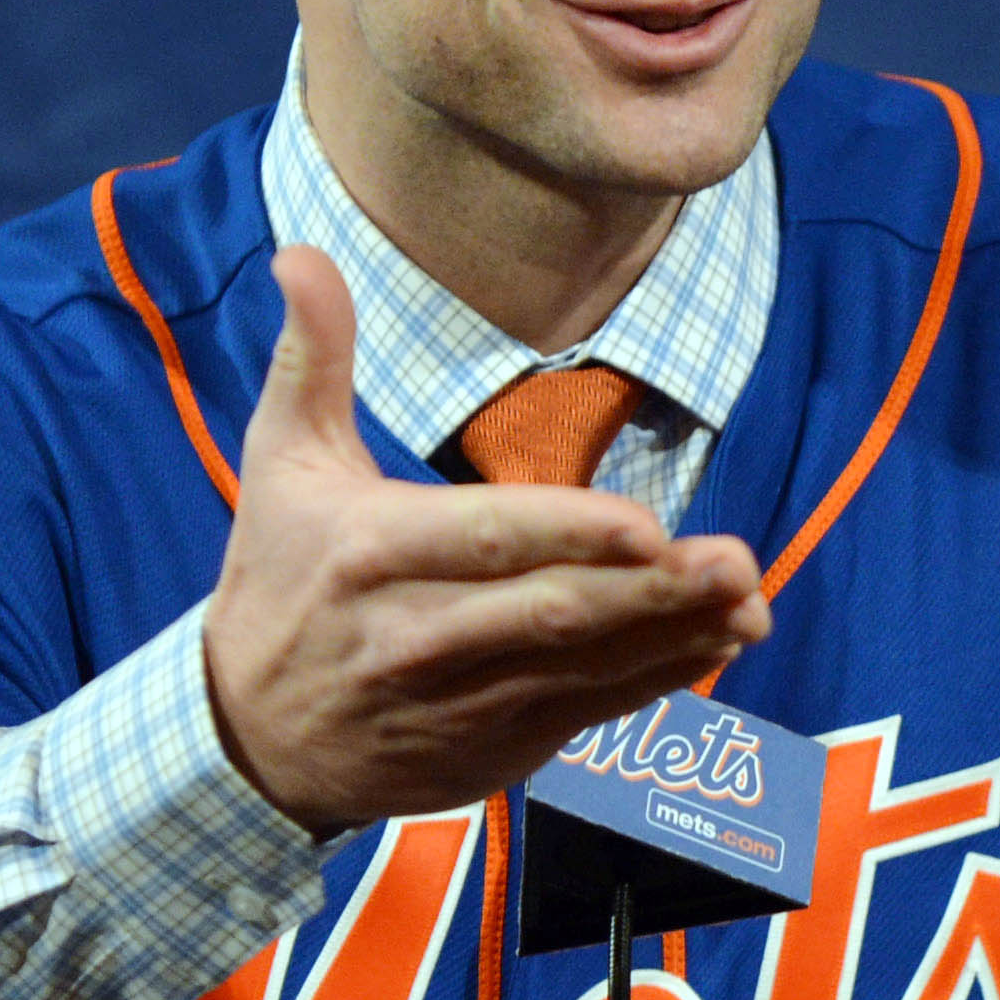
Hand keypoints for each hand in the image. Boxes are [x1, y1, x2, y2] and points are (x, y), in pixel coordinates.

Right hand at [201, 246, 770, 833]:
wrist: (250, 740)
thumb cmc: (276, 579)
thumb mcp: (278, 465)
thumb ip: (311, 359)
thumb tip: (302, 252)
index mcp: (371, 553)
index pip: (481, 542)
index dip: (566, 537)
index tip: (644, 526)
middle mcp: (418, 635)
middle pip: (549, 613)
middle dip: (650, 592)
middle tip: (734, 561)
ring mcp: (461, 701)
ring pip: (581, 668)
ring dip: (673, 636)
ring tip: (749, 600)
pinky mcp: (494, 747)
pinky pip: (587, 711)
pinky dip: (658, 680)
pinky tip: (720, 644)